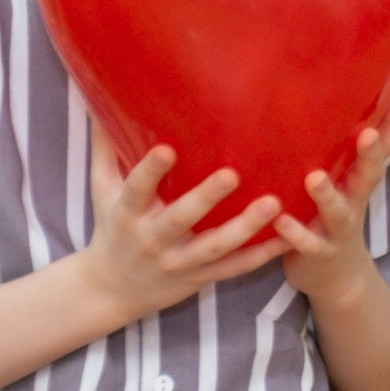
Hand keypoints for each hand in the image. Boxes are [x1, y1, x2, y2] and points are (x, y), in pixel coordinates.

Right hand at [81, 119, 283, 320]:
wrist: (110, 290)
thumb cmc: (112, 227)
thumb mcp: (102, 191)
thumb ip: (106, 148)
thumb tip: (99, 100)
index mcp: (127, 214)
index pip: (136, 190)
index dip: (150, 170)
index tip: (167, 148)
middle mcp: (152, 240)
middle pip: (179, 219)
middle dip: (205, 198)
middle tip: (232, 174)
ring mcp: (178, 262)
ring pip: (214, 247)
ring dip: (245, 228)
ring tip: (274, 203)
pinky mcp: (201, 277)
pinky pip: (235, 268)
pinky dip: (262, 255)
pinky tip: (290, 238)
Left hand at [272, 98, 389, 310]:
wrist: (336, 279)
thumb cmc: (332, 219)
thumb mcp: (344, 187)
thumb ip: (338, 155)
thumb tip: (328, 104)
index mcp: (359, 182)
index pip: (381, 150)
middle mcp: (354, 202)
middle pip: (369, 177)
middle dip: (370, 155)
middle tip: (367, 133)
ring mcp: (339, 230)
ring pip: (338, 212)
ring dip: (327, 195)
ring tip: (314, 178)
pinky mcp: (318, 254)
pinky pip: (308, 244)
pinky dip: (295, 234)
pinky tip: (280, 221)